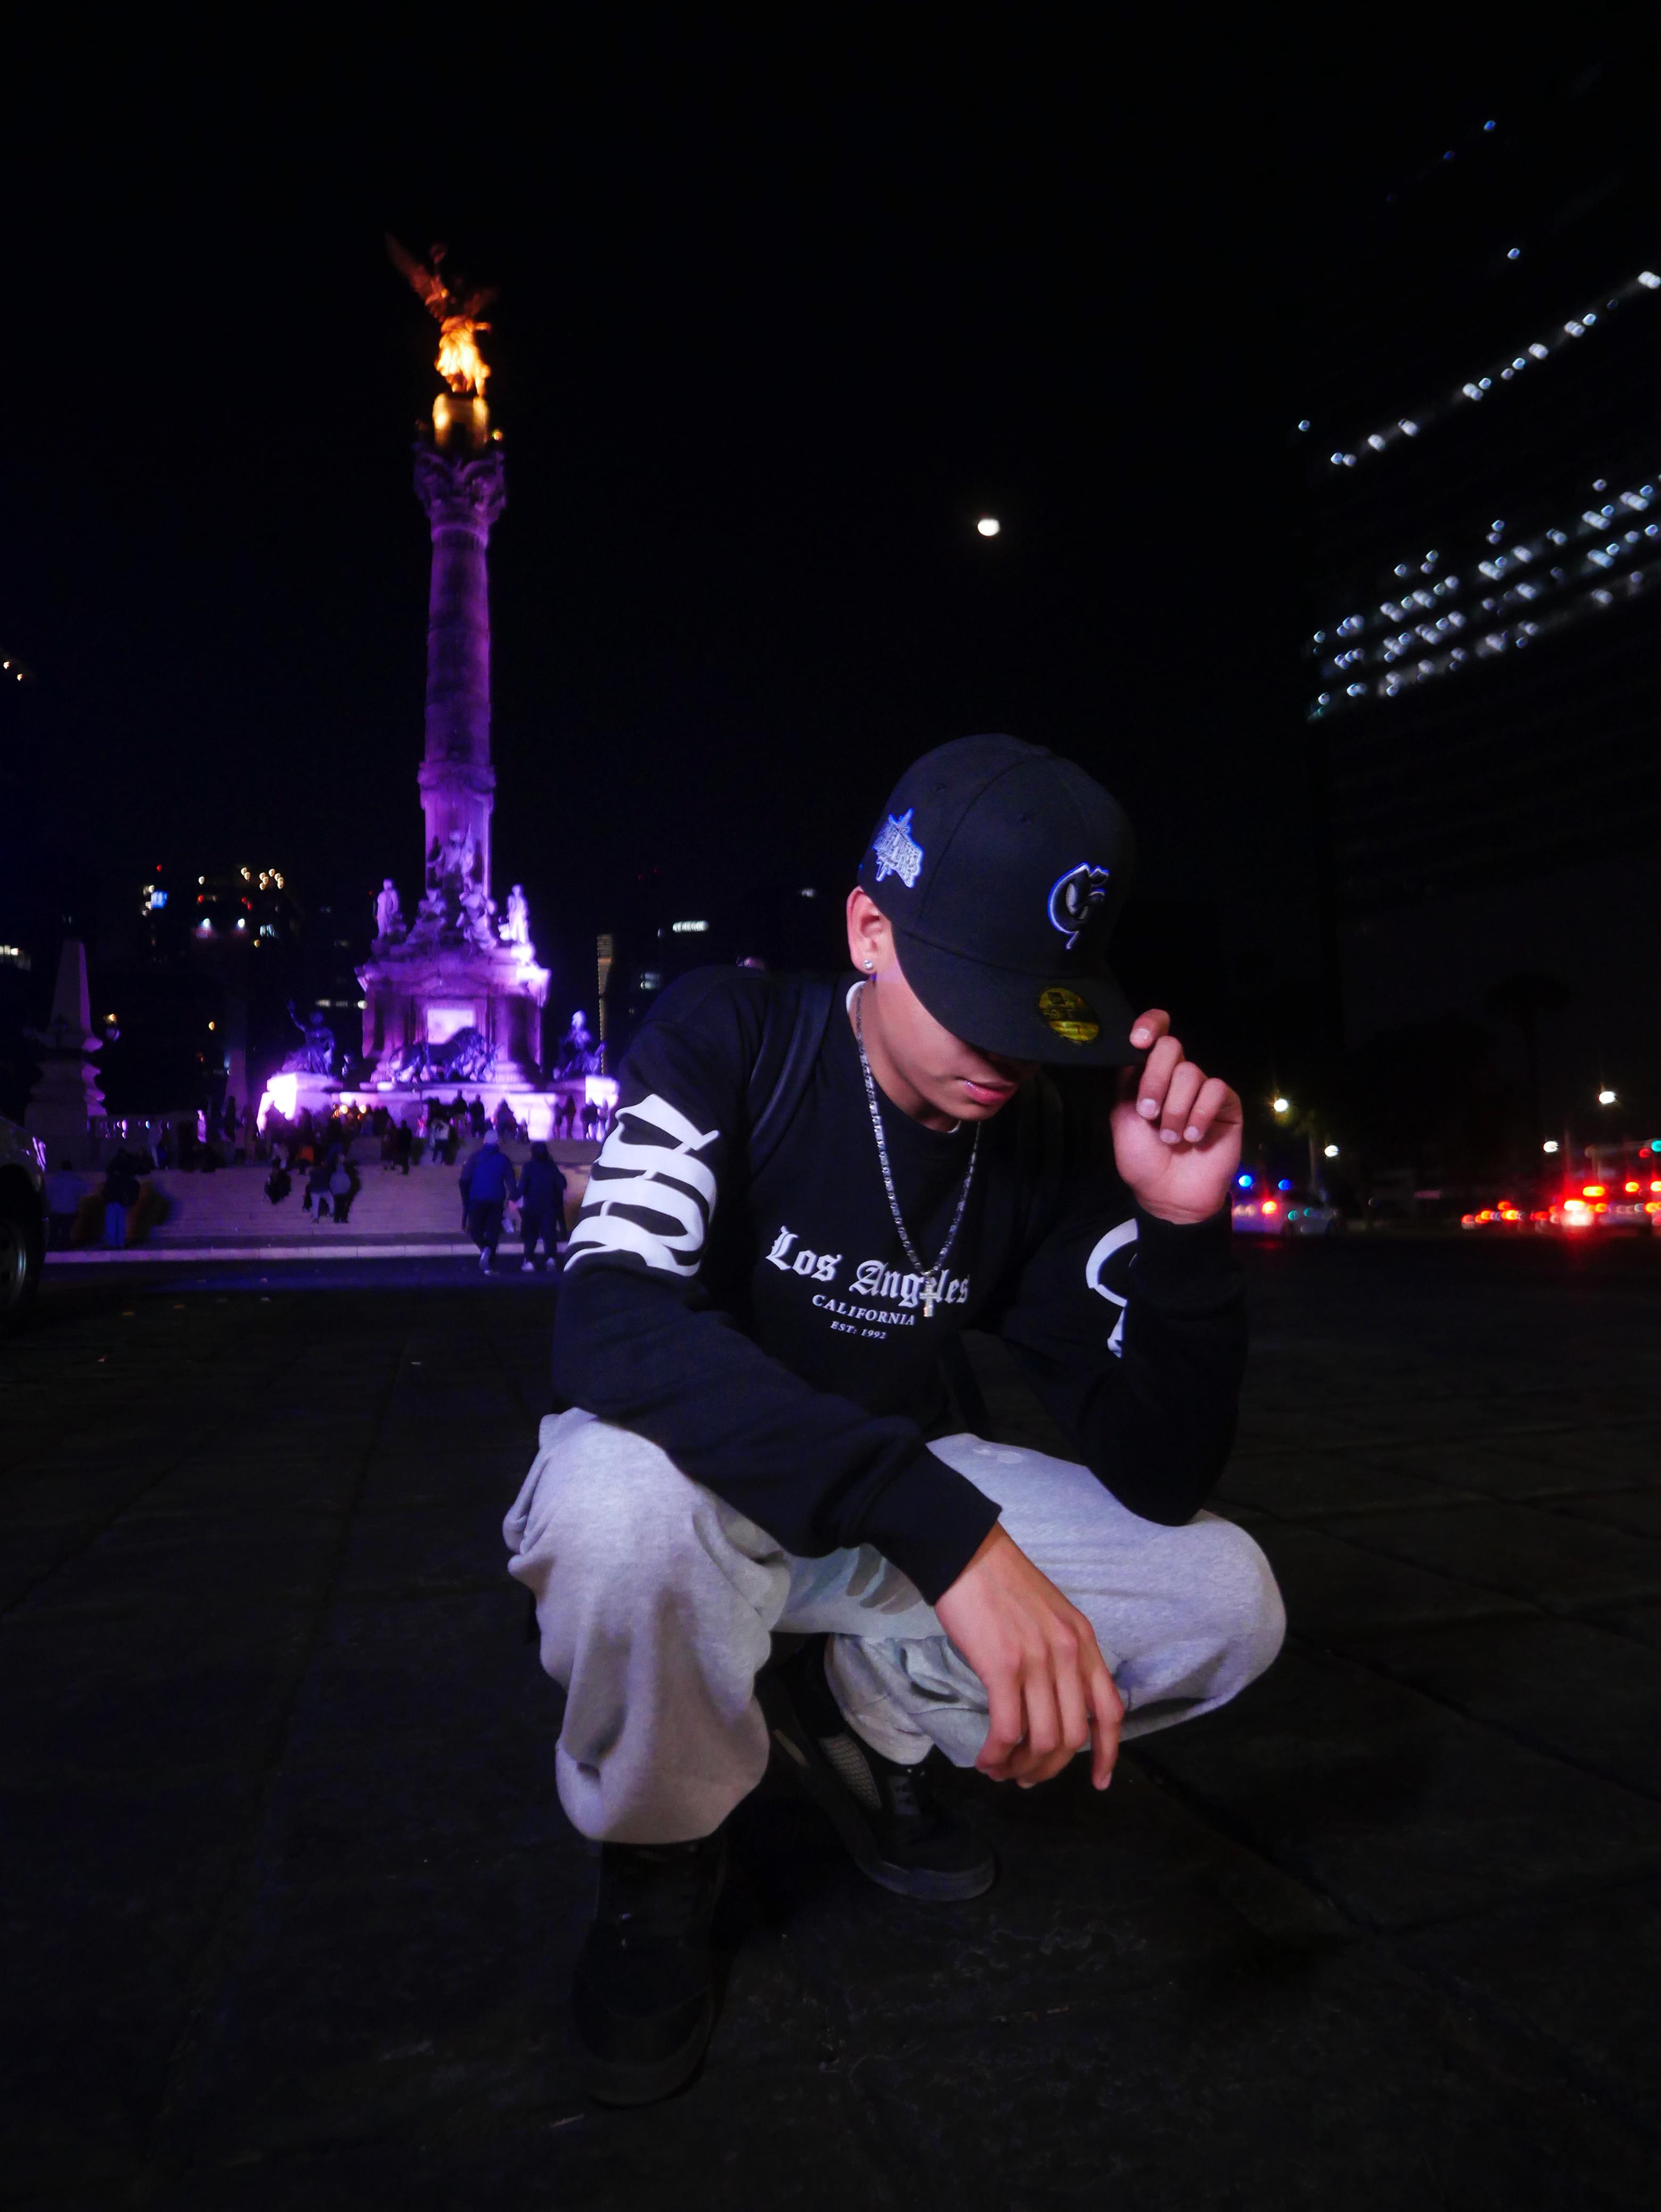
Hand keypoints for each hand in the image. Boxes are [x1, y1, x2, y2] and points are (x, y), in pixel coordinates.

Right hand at [935, 1525, 1122, 1790]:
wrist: (968, 1553)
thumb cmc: (1004, 1584)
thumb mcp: (1053, 1616)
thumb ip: (1062, 1655)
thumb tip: (1053, 1704)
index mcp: (1084, 1642)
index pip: (1109, 1710)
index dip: (1108, 1753)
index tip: (1098, 1781)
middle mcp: (1069, 1655)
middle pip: (1074, 1736)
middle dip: (1050, 1768)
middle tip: (1027, 1777)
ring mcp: (1038, 1661)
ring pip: (1043, 1740)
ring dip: (1022, 1767)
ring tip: (1002, 1771)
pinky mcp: (1003, 1667)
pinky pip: (1008, 1729)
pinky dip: (998, 1754)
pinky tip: (986, 1760)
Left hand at [1110, 1008, 1241, 1224]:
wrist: (1169, 1194)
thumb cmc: (1142, 1159)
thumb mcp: (1123, 1119)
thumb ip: (1128, 1082)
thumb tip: (1134, 1048)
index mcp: (1148, 1075)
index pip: (1154, 1034)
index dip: (1149, 1025)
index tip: (1139, 1040)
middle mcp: (1175, 1077)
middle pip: (1171, 1047)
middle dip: (1155, 1079)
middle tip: (1148, 1112)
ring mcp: (1202, 1089)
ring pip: (1191, 1072)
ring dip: (1176, 1108)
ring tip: (1172, 1138)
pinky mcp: (1227, 1105)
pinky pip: (1216, 1089)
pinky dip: (1200, 1113)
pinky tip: (1194, 1136)